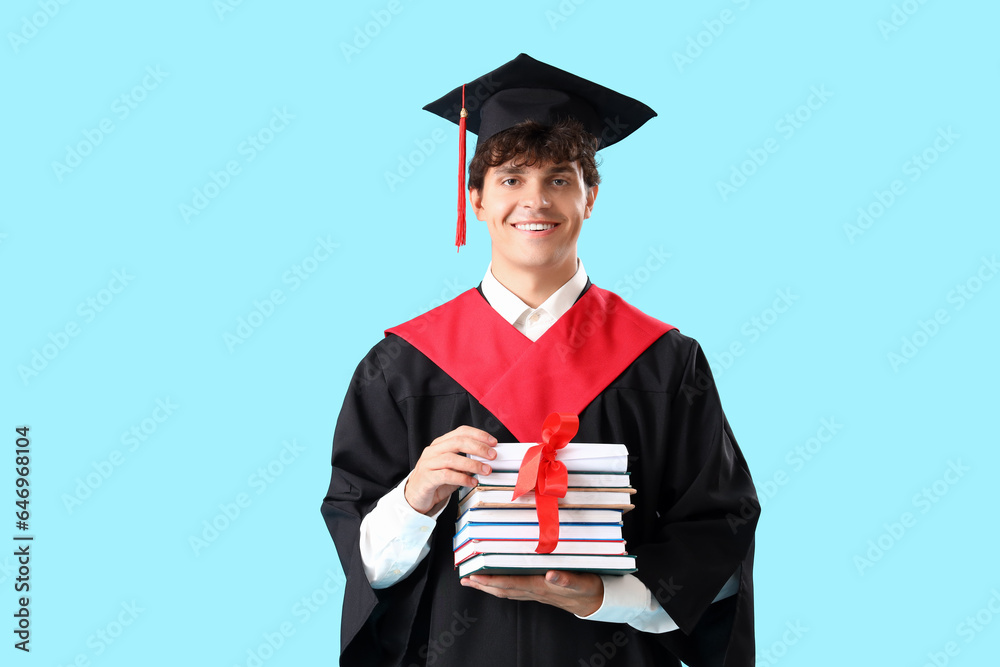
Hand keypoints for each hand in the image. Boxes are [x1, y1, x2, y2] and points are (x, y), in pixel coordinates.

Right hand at [404, 426, 496, 514]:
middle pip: (457, 442)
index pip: (460, 431)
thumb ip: (467, 462)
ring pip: (451, 458)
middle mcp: (433, 451)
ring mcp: (428, 463)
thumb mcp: (454, 468)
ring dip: (472, 464)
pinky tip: (472, 482)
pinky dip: (462, 478)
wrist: (416, 497)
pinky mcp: (426, 478)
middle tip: (492, 455)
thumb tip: (488, 459)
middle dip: (478, 447)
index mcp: (440, 444)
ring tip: (485, 471)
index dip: (478, 435)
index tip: (493, 442)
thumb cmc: (437, 481)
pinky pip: (445, 475)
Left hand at [460, 571, 603, 616]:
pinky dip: (502, 585)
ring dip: (489, 586)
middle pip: (503, 589)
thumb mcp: (582, 582)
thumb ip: (567, 579)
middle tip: (465, 579)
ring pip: (507, 591)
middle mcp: (535, 591)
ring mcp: (536, 592)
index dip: (491, 580)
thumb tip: (550, 575)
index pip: (511, 584)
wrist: (597, 601)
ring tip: (473, 580)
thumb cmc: (589, 588)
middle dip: (483, 585)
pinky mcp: (539, 591)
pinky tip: (497, 582)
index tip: (474, 576)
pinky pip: (515, 589)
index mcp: (541, 586)